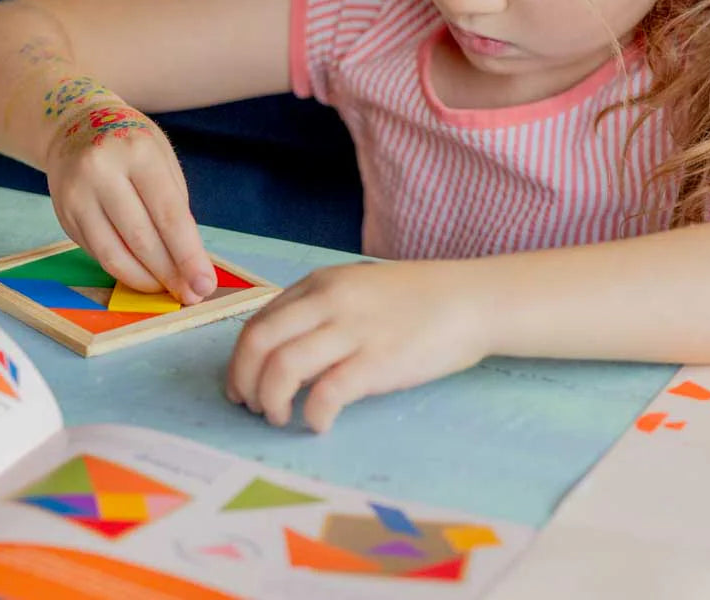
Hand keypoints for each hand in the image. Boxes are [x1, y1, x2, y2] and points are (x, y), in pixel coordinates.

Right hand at [44, 99, 216, 304]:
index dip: (189, 255)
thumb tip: (189, 264)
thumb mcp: (162, 157)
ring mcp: (76, 194)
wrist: (75, 124)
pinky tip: (141, 273)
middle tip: (190, 295)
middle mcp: (100, 171)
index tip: (205, 284)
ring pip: (113, 254)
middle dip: (169, 274)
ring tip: (166, 288)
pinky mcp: (63, 215)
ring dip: (144, 280)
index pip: (168, 214)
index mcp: (136, 151)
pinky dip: (122, 268)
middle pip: (141, 238)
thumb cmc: (130, 143)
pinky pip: (96, 253)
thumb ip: (175, 207)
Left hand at [226, 260, 489, 431]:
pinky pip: (327, 393)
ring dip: (270, 401)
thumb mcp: (354, 287)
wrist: (469, 299)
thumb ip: (318, 308)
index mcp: (318, 285)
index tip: (241, 385)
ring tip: (279, 417)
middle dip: (243, 381)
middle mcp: (327, 303)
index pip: (258, 322)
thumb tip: (281, 345)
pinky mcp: (378, 361)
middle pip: (258, 342)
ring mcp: (352, 331)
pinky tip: (318, 424)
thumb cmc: (412, 299)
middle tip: (249, 407)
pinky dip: (312, 415)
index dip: (240, 360)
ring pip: (283, 367)